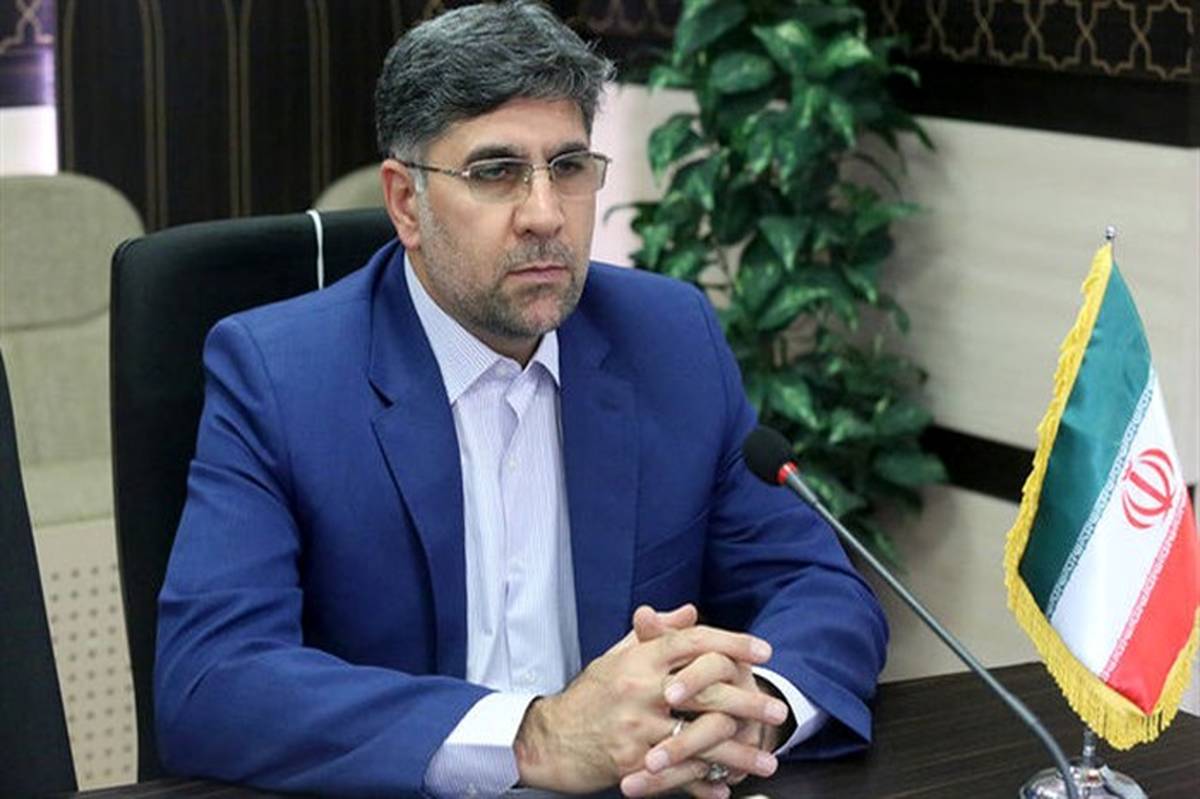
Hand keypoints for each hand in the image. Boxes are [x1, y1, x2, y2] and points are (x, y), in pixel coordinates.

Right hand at [513, 612, 772, 793]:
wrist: (550, 739)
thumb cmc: (589, 696)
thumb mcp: (617, 656)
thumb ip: (656, 634)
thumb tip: (690, 611)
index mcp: (639, 660)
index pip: (693, 641)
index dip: (732, 643)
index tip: (765, 651)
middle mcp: (641, 690)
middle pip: (707, 690)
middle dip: (748, 701)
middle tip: (777, 710)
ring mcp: (638, 728)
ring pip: (701, 739)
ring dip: (739, 753)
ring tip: (767, 763)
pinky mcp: (633, 763)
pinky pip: (680, 776)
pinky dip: (706, 784)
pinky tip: (728, 787)